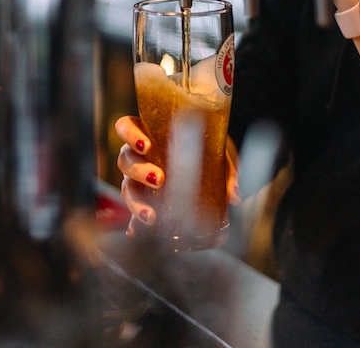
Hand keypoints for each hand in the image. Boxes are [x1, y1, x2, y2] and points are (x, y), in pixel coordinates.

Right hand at [114, 115, 240, 238]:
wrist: (212, 166)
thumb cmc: (208, 151)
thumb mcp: (218, 155)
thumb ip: (227, 172)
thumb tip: (233, 196)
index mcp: (150, 134)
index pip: (126, 127)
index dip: (130, 135)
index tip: (146, 145)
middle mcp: (138, 156)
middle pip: (125, 159)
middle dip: (139, 170)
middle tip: (159, 179)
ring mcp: (137, 179)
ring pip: (126, 187)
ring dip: (136, 201)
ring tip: (151, 215)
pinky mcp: (142, 200)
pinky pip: (132, 212)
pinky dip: (134, 223)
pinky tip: (137, 232)